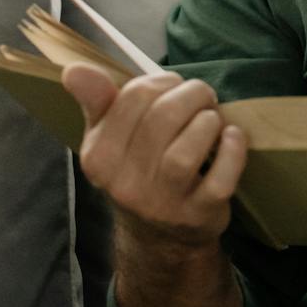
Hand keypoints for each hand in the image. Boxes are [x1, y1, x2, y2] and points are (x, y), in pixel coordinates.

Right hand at [64, 63, 248, 250]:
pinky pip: (221, 178)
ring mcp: (162, 202)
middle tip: (202, 98)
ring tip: (212, 120)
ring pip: (187, 149)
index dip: (162, 82)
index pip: (132, 98)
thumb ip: (96, 102)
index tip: (174, 87)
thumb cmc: (136, 172)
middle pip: (163, 117)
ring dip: (209, 122)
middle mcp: (125, 183)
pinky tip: (232, 137)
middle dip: (192, 95)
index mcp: (99, 157)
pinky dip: (232, 151)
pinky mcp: (198, 214)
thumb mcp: (108, 139)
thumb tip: (74, 69)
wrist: (158, 238)